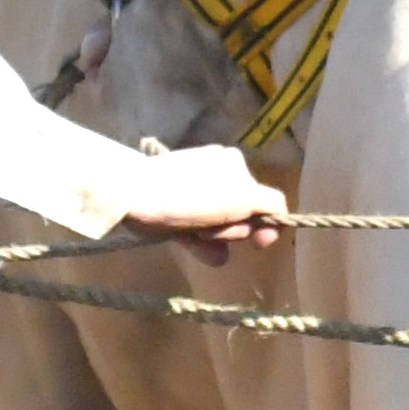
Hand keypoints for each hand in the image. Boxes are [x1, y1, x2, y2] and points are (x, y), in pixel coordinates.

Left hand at [115, 147, 290, 253]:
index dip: (265, 225)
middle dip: (230, 230)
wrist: (128, 195)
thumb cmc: (187, 197)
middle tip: (211, 234)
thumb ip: (268, 205)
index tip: (258, 244)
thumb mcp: (239, 198)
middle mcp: (218, 173)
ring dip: (212, 237)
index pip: (266, 202)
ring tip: (193, 239)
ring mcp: (194, 188)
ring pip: (218, 224)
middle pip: (241, 215)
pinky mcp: (171, 204)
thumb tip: (281, 218)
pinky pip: (196, 225)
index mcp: (235, 165)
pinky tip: (187, 243)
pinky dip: (196, 238)